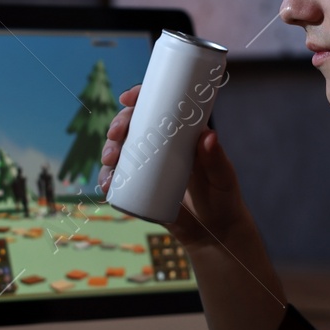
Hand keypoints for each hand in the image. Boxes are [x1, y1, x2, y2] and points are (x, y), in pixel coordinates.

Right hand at [96, 84, 248, 247]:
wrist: (214, 231)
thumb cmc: (223, 196)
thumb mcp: (222, 175)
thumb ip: (216, 159)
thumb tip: (208, 136)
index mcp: (179, 134)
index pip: (156, 107)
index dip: (139, 98)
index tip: (128, 99)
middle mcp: (160, 147)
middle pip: (131, 127)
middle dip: (117, 126)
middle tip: (116, 135)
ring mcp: (147, 168)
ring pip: (120, 152)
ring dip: (108, 152)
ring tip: (110, 162)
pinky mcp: (140, 190)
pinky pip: (118, 181)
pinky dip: (107, 180)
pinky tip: (106, 184)